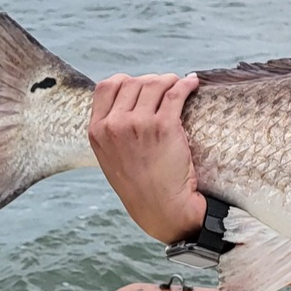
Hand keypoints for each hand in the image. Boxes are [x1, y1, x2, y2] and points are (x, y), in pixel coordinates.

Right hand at [88, 72, 204, 243]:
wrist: (161, 209)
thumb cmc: (140, 185)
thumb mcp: (111, 157)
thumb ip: (112, 129)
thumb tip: (129, 101)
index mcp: (97, 131)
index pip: (106, 86)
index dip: (126, 81)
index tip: (140, 86)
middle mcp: (114, 125)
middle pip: (133, 82)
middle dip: (151, 81)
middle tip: (165, 88)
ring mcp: (138, 124)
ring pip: (154, 83)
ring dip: (169, 81)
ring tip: (179, 86)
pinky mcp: (164, 126)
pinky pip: (176, 92)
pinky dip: (186, 84)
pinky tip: (192, 84)